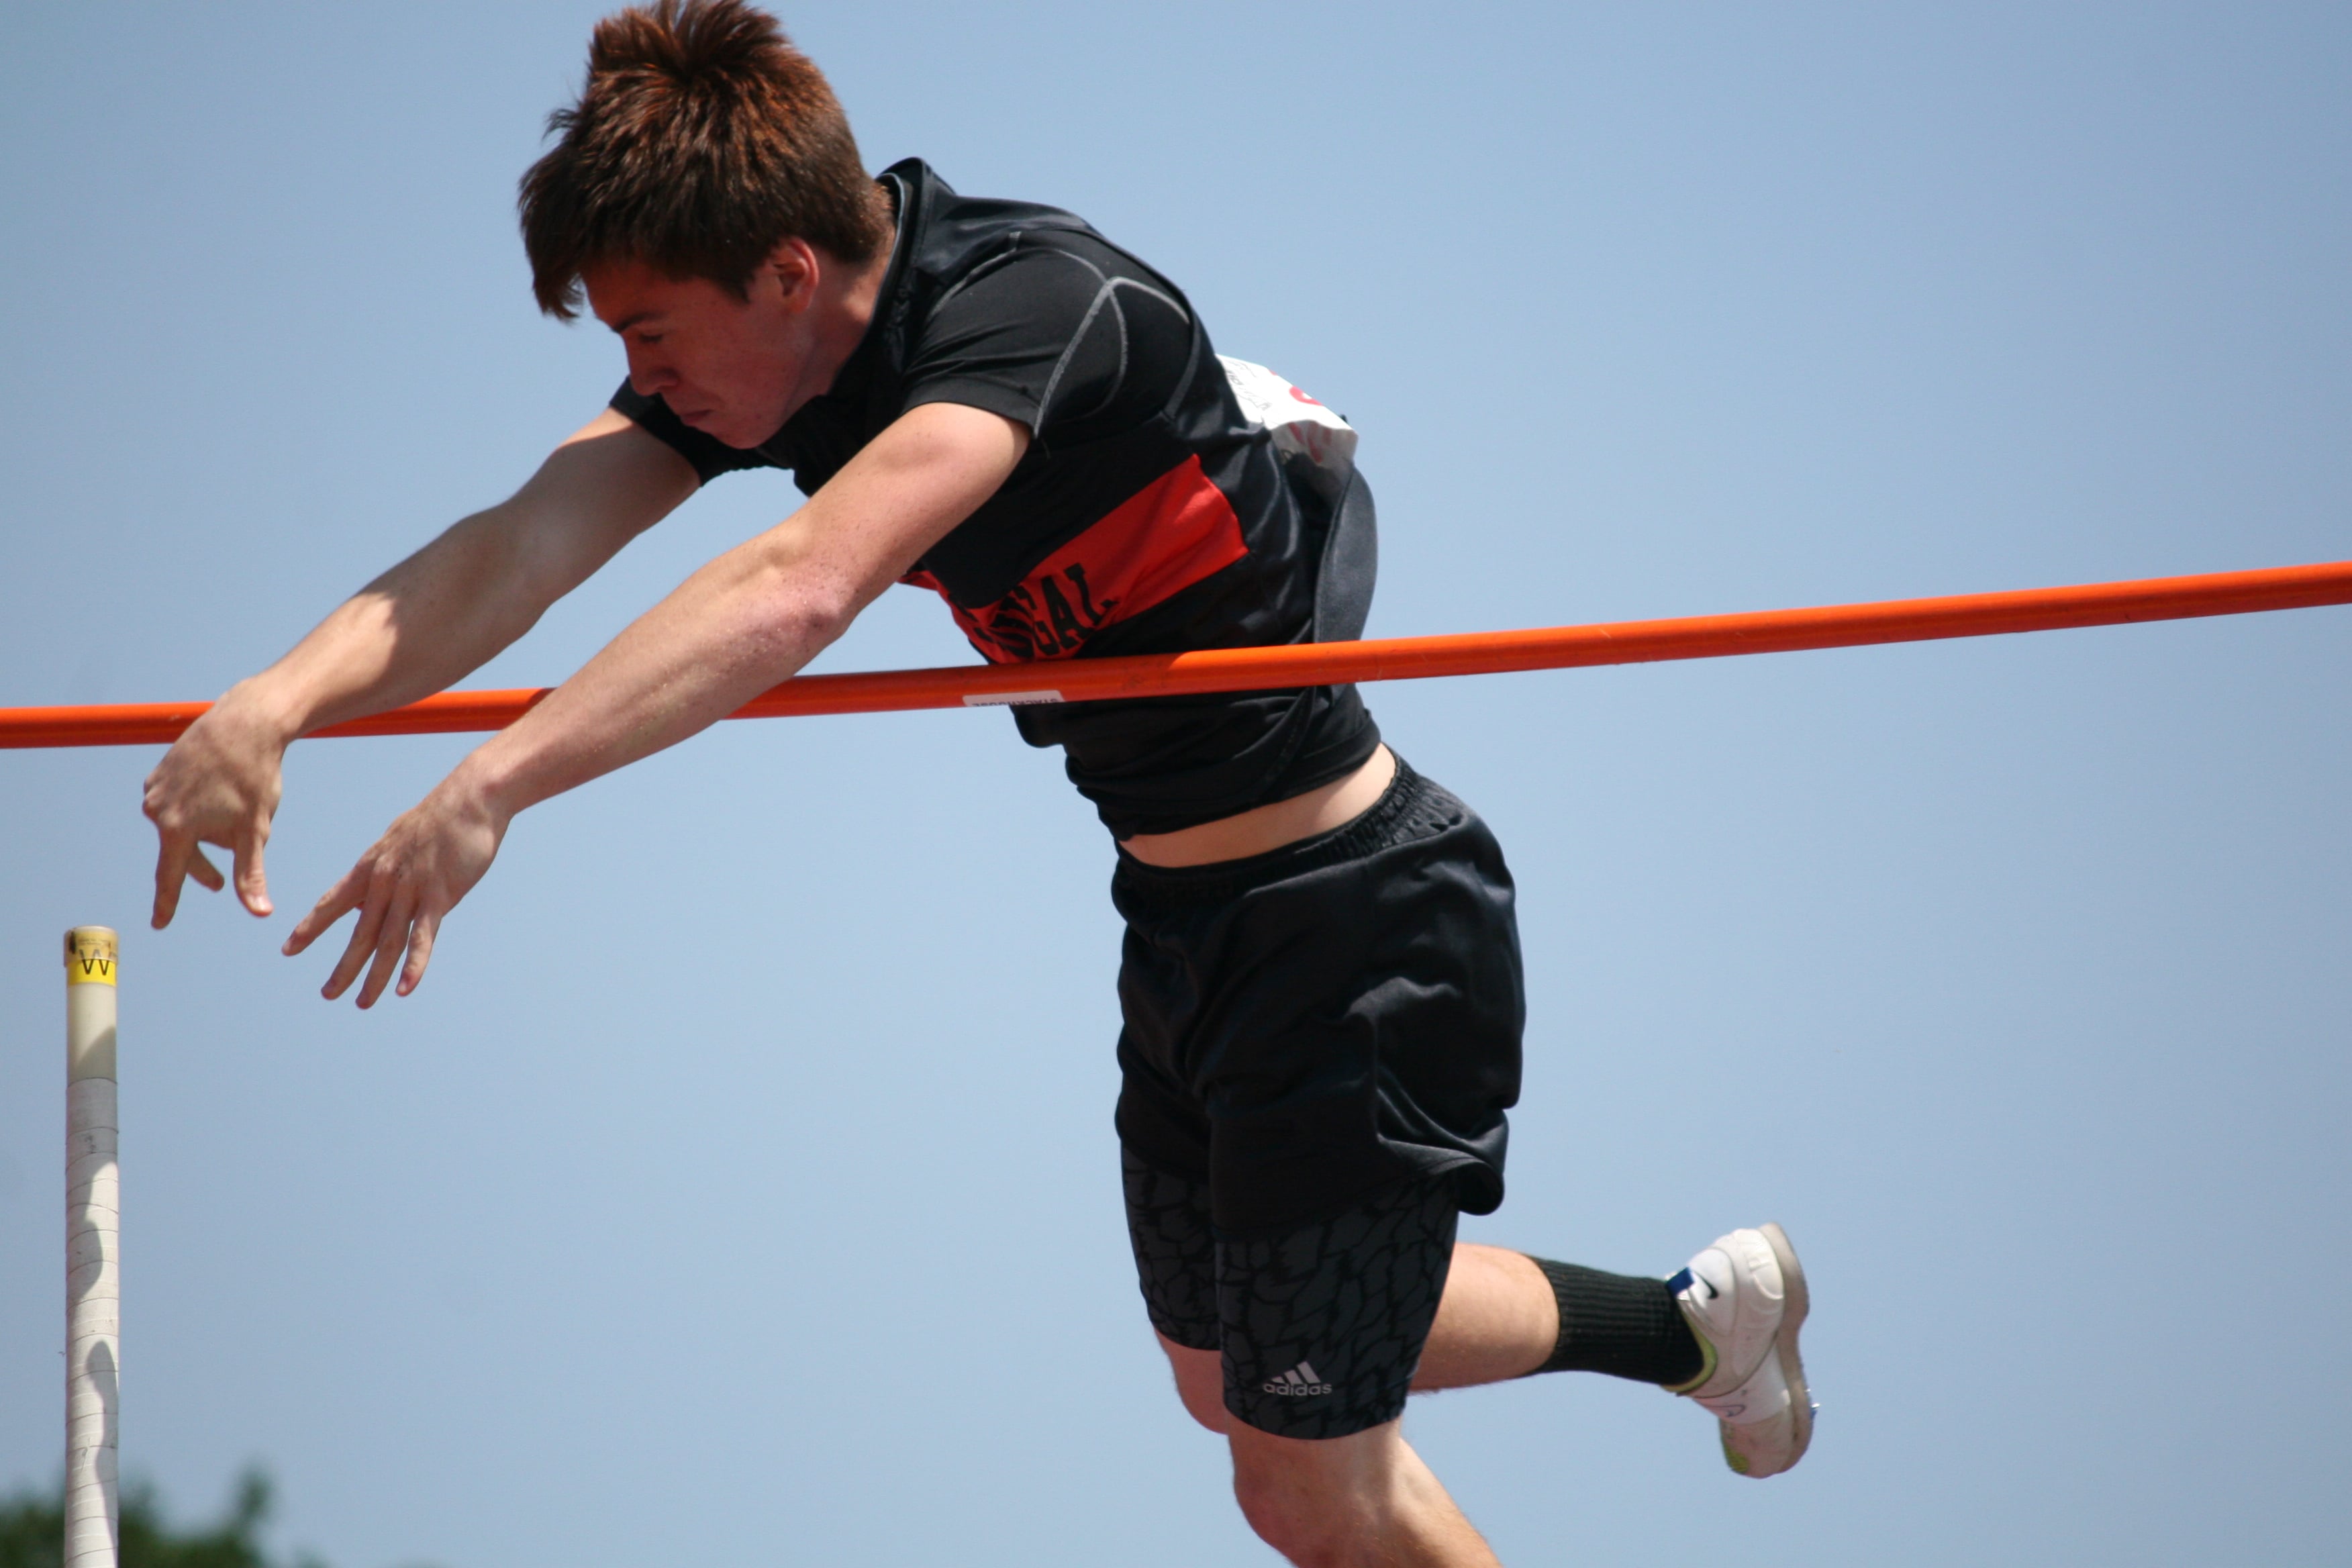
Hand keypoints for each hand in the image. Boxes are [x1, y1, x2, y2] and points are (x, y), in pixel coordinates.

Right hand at [143, 686, 292, 926]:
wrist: (245, 722)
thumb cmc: (253, 777)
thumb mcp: (255, 829)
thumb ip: (252, 874)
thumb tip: (261, 913)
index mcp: (176, 828)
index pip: (170, 876)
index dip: (167, 903)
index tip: (160, 924)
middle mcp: (156, 808)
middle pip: (181, 852)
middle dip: (203, 866)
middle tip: (219, 882)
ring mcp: (156, 787)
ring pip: (184, 824)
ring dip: (207, 829)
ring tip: (234, 809)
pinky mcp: (161, 770)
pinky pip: (181, 801)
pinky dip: (200, 805)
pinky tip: (220, 790)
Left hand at [284, 769, 508, 1006]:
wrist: (470, 798)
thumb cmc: (438, 818)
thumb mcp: (398, 841)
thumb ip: (382, 871)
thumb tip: (368, 897)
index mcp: (371, 867)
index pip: (332, 903)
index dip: (310, 928)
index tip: (288, 949)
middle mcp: (384, 881)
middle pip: (359, 933)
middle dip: (343, 967)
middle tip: (327, 994)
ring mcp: (411, 889)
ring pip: (388, 942)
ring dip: (374, 977)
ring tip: (362, 1003)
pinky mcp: (440, 895)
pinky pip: (423, 937)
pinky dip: (414, 966)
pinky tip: (405, 989)